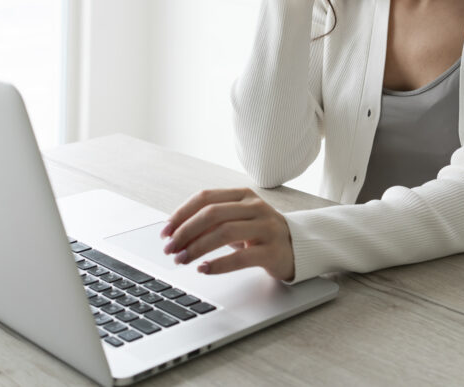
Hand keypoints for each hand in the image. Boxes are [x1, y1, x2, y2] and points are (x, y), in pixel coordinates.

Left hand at [160, 188, 294, 280]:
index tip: (165, 231)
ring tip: (182, 260)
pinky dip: (218, 264)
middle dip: (185, 232)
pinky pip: (241, 257)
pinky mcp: (272, 251)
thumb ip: (212, 222)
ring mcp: (266, 228)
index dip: (181, 214)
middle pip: (212, 214)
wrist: (298, 247)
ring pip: (224, 232)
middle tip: (170, 249)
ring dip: (197, 248)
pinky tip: (203, 269)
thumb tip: (176, 232)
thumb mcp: (237, 221)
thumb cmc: (260, 234)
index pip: (205, 197)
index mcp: (243, 195)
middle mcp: (256, 207)